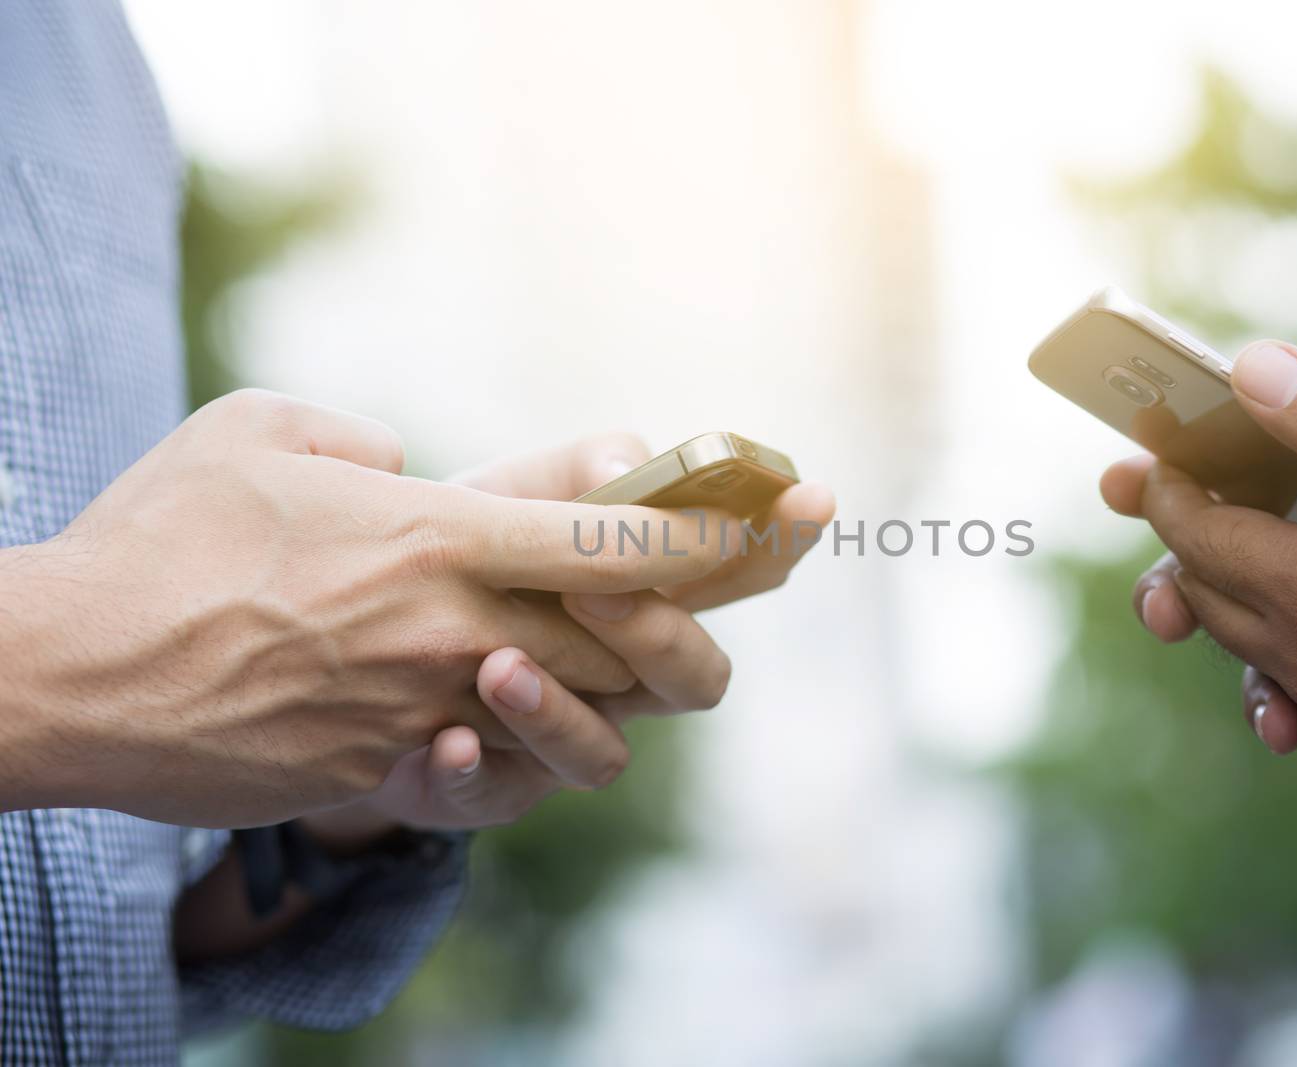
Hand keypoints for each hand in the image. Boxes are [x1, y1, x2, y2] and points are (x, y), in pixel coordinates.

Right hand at [0, 392, 726, 827]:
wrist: (66, 675)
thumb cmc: (159, 538)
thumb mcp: (261, 432)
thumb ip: (364, 437)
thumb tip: (413, 462)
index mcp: (443, 537)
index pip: (623, 543)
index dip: (725, 530)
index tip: (797, 508)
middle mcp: (459, 634)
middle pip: (643, 645)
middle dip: (720, 614)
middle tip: (768, 565)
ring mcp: (430, 717)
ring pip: (597, 723)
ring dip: (638, 686)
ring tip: (655, 641)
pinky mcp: (388, 778)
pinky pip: (502, 774)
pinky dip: (533, 743)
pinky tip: (515, 704)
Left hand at [310, 434, 834, 834]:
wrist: (347, 645)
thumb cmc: (452, 559)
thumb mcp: (506, 499)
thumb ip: (576, 474)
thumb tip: (630, 460)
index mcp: (643, 600)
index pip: (733, 571)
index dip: (781, 540)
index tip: (811, 498)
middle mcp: (622, 681)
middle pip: (697, 681)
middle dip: (660, 637)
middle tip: (600, 591)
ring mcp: (560, 741)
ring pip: (604, 755)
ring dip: (558, 710)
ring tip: (499, 666)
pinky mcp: (483, 787)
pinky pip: (492, 793)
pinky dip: (473, 767)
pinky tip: (444, 739)